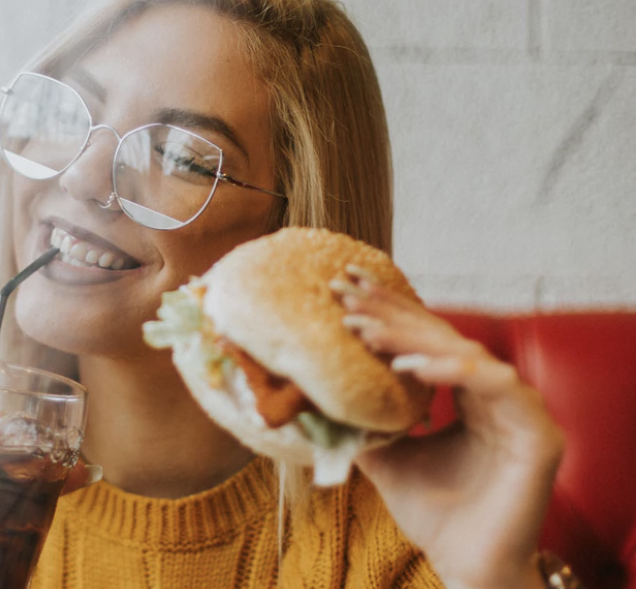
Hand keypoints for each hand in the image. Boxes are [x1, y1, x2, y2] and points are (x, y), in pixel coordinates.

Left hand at [333, 267, 563, 588]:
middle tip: (346, 293)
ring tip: (366, 332)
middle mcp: (495, 393)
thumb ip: (361, 421)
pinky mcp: (539, 433)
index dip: (387, 312)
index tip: (344, 290)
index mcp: (466, 394)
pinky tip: (407, 368)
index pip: (425, 341)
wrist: (464, 565)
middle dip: (392, 312)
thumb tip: (312, 393)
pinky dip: (450, 371)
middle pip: (442, 336)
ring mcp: (520, 410)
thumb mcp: (384, 456)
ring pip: (465, 353)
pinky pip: (496, 385)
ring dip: (413, 338)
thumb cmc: (432, 513)